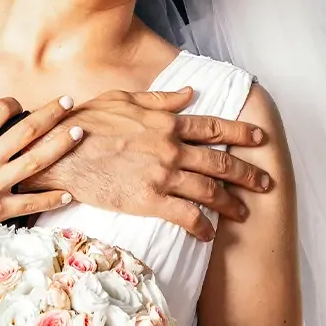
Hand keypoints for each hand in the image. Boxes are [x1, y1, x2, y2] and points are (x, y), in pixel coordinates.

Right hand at [0, 97, 81, 251]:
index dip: (10, 103)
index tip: (16, 104)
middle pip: (28, 129)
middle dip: (51, 113)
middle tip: (68, 102)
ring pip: (38, 160)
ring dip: (61, 145)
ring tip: (80, 132)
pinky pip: (32, 204)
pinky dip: (52, 198)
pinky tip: (69, 193)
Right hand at [17, 89, 271, 241]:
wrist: (59, 152)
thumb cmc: (85, 123)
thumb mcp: (123, 99)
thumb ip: (161, 99)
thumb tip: (189, 93)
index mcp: (166, 123)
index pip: (213, 128)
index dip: (241, 134)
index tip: (261, 140)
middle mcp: (170, 149)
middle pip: (220, 162)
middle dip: (248, 174)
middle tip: (266, 183)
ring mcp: (161, 175)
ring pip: (209, 191)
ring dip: (232, 203)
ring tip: (244, 213)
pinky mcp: (148, 200)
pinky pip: (185, 215)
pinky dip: (202, 226)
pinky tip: (208, 233)